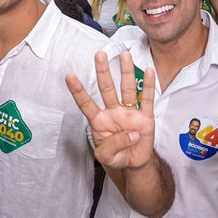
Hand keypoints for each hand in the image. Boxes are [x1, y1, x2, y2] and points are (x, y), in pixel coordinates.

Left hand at [66, 51, 155, 170]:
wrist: (134, 162)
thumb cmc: (117, 156)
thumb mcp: (106, 157)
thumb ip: (111, 147)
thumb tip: (130, 134)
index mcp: (99, 121)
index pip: (86, 103)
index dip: (78, 91)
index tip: (69, 76)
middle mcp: (114, 112)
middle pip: (107, 89)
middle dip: (103, 72)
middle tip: (99, 55)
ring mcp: (130, 113)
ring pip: (127, 89)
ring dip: (126, 72)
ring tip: (125, 55)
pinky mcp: (145, 118)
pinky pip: (147, 99)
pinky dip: (148, 85)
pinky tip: (149, 71)